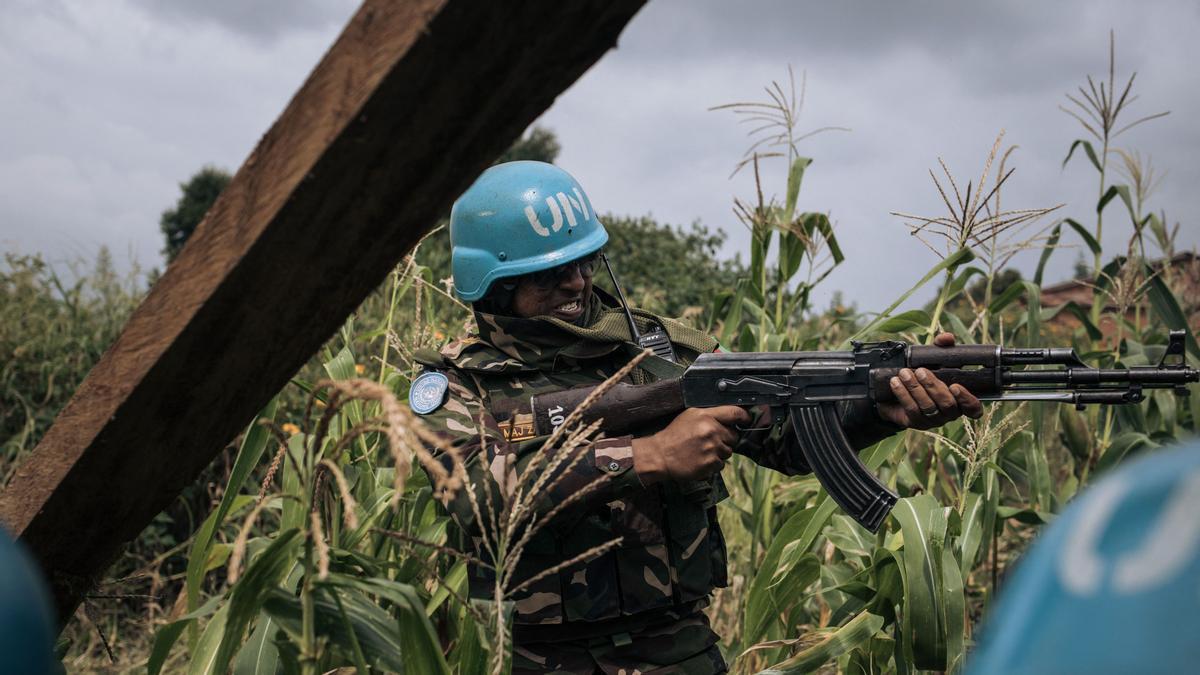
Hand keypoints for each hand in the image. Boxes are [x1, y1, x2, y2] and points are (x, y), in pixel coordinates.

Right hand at [632, 406, 750, 484]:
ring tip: (702, 451)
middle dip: (725, 439)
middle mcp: (711, 431)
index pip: (735, 413)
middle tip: (710, 441)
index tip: (746, 420)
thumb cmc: (674, 435)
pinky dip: (713, 464)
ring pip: (728, 452)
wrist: (660, 455)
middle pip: (734, 436)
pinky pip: (721, 464)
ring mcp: (711, 448)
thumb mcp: (690, 416)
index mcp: (706, 416)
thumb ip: (711, 414)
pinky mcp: (710, 464)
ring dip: (719, 453)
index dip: (744, 417)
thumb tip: (732, 417)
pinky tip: (700, 460)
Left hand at [878, 332, 983, 428]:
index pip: (973, 408)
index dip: (967, 400)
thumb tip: (947, 338)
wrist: (898, 393)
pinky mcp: (916, 422)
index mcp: (960, 400)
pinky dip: (903, 394)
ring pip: (928, 407)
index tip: (955, 386)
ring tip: (905, 373)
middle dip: (933, 386)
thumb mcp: (934, 361)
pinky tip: (896, 382)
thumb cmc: (924, 376)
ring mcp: (933, 420)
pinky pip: (911, 409)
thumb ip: (943, 349)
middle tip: (920, 371)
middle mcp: (949, 413)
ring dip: (915, 388)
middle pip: (947, 405)